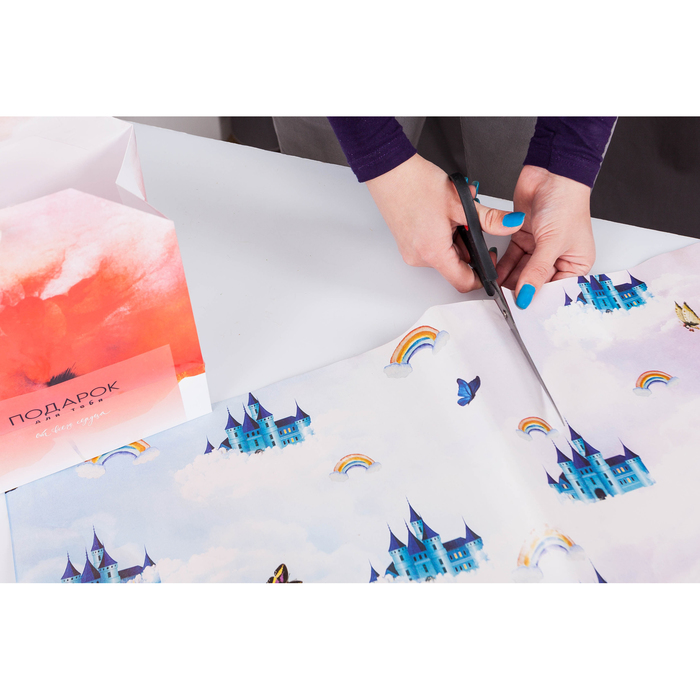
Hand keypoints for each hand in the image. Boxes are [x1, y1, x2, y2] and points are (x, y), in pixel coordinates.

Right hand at [365, 154, 526, 292]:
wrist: (389, 171)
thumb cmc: (416, 184)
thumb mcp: (461, 202)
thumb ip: (490, 219)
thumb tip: (511, 224)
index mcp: (433, 252)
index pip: (463, 282)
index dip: (482, 275)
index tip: (490, 261)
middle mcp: (419, 257)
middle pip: (455, 266)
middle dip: (468, 246)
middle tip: (469, 222)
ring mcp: (410, 252)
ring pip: (444, 255)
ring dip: (455, 238)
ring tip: (452, 213)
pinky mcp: (406, 244)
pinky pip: (431, 248)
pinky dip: (442, 235)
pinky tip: (440, 215)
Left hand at [496, 165, 595, 307]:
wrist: (552, 172)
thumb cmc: (566, 202)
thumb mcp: (552, 242)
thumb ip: (536, 271)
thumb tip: (526, 296)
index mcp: (576, 263)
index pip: (556, 290)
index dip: (539, 299)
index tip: (522, 309)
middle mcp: (558, 258)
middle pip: (536, 282)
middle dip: (521, 290)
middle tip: (505, 302)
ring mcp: (540, 248)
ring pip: (521, 272)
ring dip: (509, 279)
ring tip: (496, 290)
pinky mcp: (524, 238)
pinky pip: (512, 258)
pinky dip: (502, 266)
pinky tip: (494, 275)